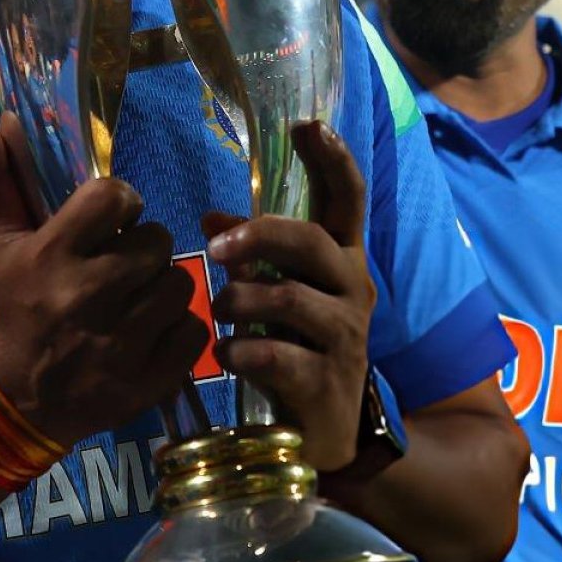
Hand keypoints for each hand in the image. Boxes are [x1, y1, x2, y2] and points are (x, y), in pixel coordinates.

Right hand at [0, 114, 208, 448]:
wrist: (21, 400)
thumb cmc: (18, 309)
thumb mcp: (2, 245)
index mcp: (53, 256)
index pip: (115, 197)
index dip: (120, 204)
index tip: (110, 222)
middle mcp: (88, 296)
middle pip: (158, 240)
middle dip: (143, 250)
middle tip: (123, 267)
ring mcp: (121, 343)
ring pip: (181, 284)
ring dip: (163, 289)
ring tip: (137, 300)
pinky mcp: (149, 380)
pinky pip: (193, 332)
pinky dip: (178, 332)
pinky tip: (150, 334)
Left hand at [204, 121, 374, 470]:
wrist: (322, 436)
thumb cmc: (294, 350)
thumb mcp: (274, 296)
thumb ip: (251, 256)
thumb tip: (209, 215)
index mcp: (341, 260)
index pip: (348, 200)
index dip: (333, 160)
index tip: (308, 125)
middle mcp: (353, 291)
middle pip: (313, 242)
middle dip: (260, 236)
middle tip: (215, 249)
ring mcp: (346, 339)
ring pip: (290, 299)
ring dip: (240, 302)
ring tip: (219, 314)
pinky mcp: (329, 385)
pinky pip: (278, 357)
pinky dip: (242, 353)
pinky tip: (227, 358)